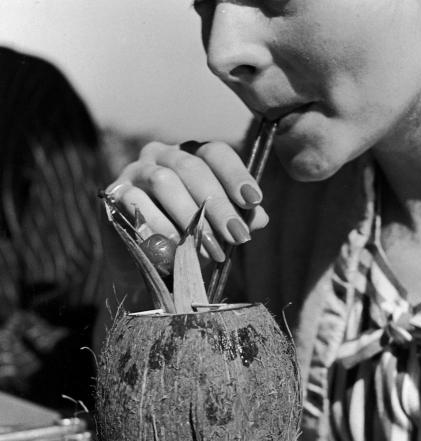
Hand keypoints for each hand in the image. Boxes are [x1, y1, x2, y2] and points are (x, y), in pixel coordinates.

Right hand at [105, 140, 269, 263]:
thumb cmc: (184, 239)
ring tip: (211, 250)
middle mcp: (162, 155)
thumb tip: (260, 217)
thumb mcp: (215, 230)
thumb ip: (236, 219)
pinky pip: (136, 202)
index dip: (236, 175)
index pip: (215, 153)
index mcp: (191, 156)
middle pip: (192, 168)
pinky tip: (174, 245)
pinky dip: (158, 225)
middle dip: (218, 205)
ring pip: (164, 182)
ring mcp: (135, 171)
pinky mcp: (114, 192)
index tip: (253, 201)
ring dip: (191, 218)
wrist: (142, 263)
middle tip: (237, 236)